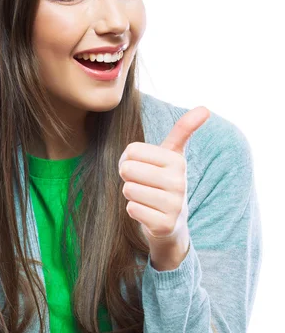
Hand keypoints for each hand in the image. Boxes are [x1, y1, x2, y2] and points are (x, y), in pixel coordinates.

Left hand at [118, 106, 210, 248]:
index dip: (128, 159)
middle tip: (142, 183)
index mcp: (177, 161)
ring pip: (129, 190)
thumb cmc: (165, 182)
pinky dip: (134, 210)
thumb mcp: (173, 154)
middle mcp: (179, 182)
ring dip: (132, 194)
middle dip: (128, 177)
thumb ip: (183, 129)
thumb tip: (205, 108)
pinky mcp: (165, 225)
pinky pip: (132, 209)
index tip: (142, 167)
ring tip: (147, 197)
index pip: (131, 151)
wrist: (173, 222)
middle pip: (127, 170)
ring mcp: (173, 205)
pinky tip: (148, 212)